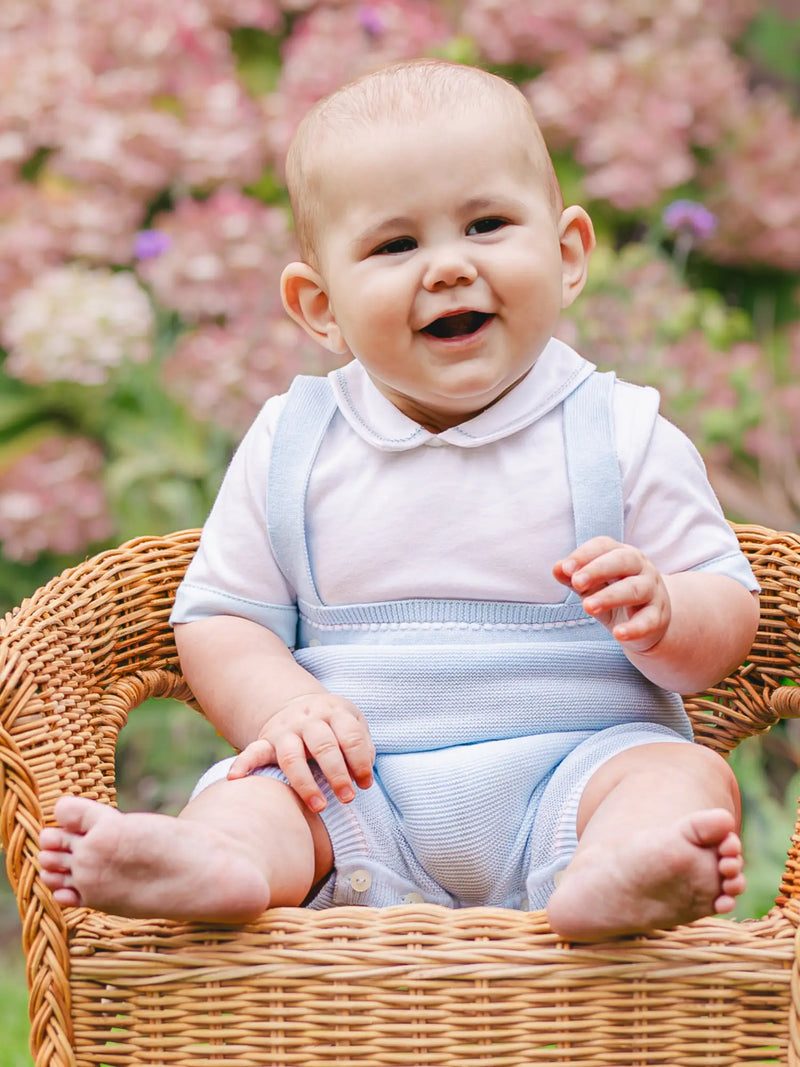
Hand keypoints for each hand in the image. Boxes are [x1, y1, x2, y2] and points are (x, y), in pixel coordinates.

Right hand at [228, 692, 374, 812]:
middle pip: (323, 746)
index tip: (365, 784)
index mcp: (334, 712)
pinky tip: (235, 779)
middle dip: (337, 774)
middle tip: (348, 798)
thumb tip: (363, 777)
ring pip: (292, 757)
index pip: (350, 736)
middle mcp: (309, 719)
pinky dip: (243, 764)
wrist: (300, 705)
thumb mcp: (353, 722)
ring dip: (305, 783)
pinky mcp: (267, 740)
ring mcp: (286, 730)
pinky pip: (253, 751)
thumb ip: (362, 746)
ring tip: (319, 806)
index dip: (360, 762)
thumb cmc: (334, 724)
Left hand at [553, 536, 670, 652]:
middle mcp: (641, 568)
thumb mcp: (591, 586)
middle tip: (576, 582)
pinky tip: (618, 634)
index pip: (604, 546)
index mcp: (622, 554)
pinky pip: (648, 621)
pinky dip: (634, 628)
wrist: (648, 623)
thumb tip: (557, 568)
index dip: (585, 555)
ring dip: (610, 597)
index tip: (566, 568)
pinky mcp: (658, 617)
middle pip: (622, 561)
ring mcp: (652, 592)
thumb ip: (573, 577)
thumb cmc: (614, 596)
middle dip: (597, 570)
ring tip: (588, 607)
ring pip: (634, 589)